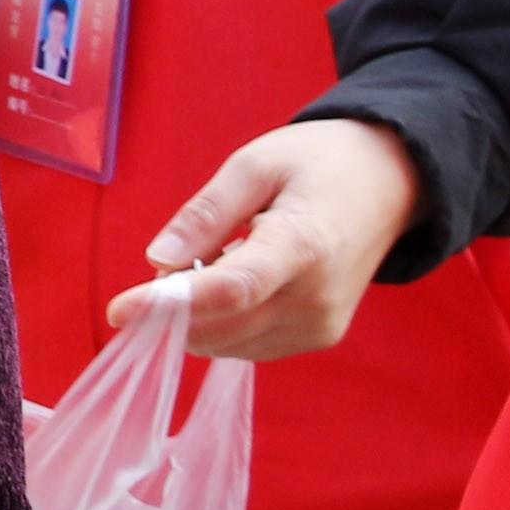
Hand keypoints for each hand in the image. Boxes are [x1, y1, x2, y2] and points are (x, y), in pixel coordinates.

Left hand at [113, 113, 418, 360]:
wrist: (390, 183)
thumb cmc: (318, 164)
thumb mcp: (255, 164)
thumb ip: (205, 213)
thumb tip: (156, 260)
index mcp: (303, 245)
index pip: (231, 289)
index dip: (170, 304)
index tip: (118, 310)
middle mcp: (317, 297)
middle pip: (223, 326)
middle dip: (171, 312)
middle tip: (155, 276)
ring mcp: (322, 324)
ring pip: (230, 344)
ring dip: (196, 319)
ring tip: (211, 265)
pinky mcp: (320, 337)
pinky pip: (250, 345)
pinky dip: (222, 326)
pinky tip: (231, 286)